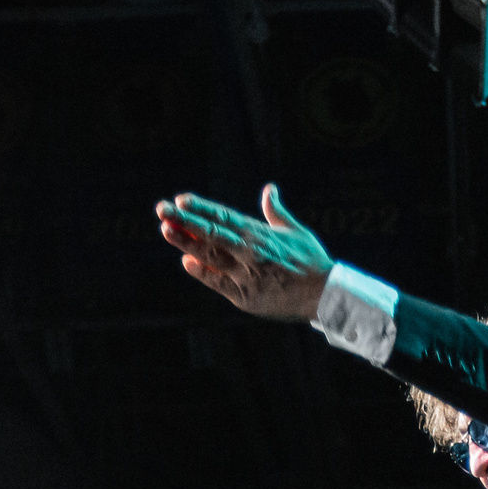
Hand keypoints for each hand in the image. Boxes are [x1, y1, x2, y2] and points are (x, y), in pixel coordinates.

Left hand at [156, 186, 331, 320]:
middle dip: (185, 220)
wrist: (326, 295)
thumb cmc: (312, 261)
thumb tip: (269, 190)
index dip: (202, 208)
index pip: (225, 217)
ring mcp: (246, 275)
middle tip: (162, 209)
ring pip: (211, 256)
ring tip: (165, 229)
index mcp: (261, 234)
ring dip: (186, 243)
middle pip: (212, 233)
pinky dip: (202, 273)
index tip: (181, 199)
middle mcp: (251, 252)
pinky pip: (219, 283)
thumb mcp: (296, 231)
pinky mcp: (246, 298)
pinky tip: (186, 261)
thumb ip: (276, 212)